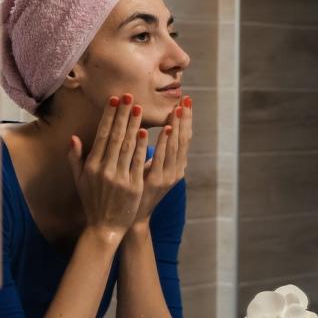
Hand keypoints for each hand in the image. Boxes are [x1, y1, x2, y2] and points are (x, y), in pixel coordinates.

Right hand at [68, 94, 147, 244]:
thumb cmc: (93, 202)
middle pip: (116, 137)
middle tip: (129, 96)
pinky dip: (144, 147)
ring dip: (134, 125)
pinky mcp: (134, 187)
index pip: (102, 135)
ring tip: (139, 108)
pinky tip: (148, 132)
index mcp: (92, 166)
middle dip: (123, 115)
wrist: (105, 227)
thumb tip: (73, 138)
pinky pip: (140, 163)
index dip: (109, 116)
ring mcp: (120, 178)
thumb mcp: (79, 180)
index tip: (115, 100)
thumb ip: (75, 158)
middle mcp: (105, 170)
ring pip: (128, 147)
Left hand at [133, 95, 192, 225]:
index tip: (186, 102)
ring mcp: (167, 177)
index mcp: (175, 166)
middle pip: (183, 140)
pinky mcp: (156, 182)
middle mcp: (175, 171)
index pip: (183, 138)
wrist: (130, 218)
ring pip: (176, 147)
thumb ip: (152, 152)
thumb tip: (150, 130)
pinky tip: (166, 130)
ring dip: (177, 127)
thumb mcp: (147, 170)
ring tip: (178, 109)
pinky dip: (165, 143)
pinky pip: (162, 158)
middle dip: (185, 120)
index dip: (185, 120)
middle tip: (186, 100)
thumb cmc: (136, 191)